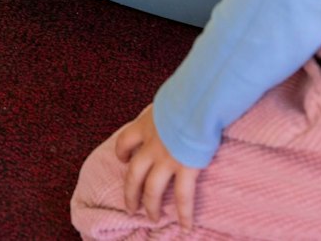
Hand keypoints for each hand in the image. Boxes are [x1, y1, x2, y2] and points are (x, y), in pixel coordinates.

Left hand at [113, 105, 198, 228]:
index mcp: (146, 125)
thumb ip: (167, 108)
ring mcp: (167, 159)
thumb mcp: (168, 97)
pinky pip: (183, 197)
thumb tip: (177, 102)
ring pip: (152, 190)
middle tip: (130, 207)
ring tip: (151, 218)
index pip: (125, 140)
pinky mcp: (186, 168)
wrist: (199, 98)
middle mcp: (152, 145)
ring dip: (151, 206)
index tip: (123, 159)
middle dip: (130, 193)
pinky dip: (184, 214)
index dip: (122, 152)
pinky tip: (185, 227)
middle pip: (133, 174)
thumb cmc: (188, 93)